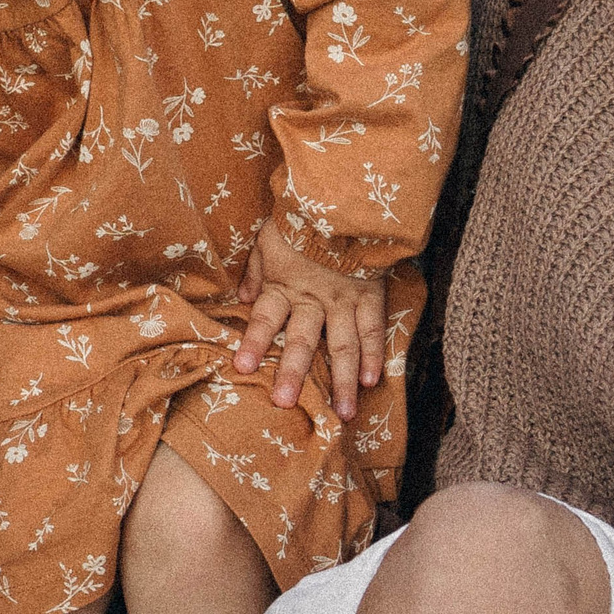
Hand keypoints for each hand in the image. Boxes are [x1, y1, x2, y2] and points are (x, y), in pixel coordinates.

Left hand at [231, 219, 384, 419]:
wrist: (342, 201)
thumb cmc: (299, 221)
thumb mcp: (267, 240)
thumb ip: (255, 271)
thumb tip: (240, 298)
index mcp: (283, 285)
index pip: (265, 318)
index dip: (254, 343)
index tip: (242, 368)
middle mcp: (312, 299)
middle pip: (301, 340)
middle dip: (293, 372)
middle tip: (285, 403)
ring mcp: (343, 300)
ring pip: (342, 344)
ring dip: (341, 380)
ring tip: (342, 412)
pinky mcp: (370, 296)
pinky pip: (372, 329)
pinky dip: (373, 354)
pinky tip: (371, 381)